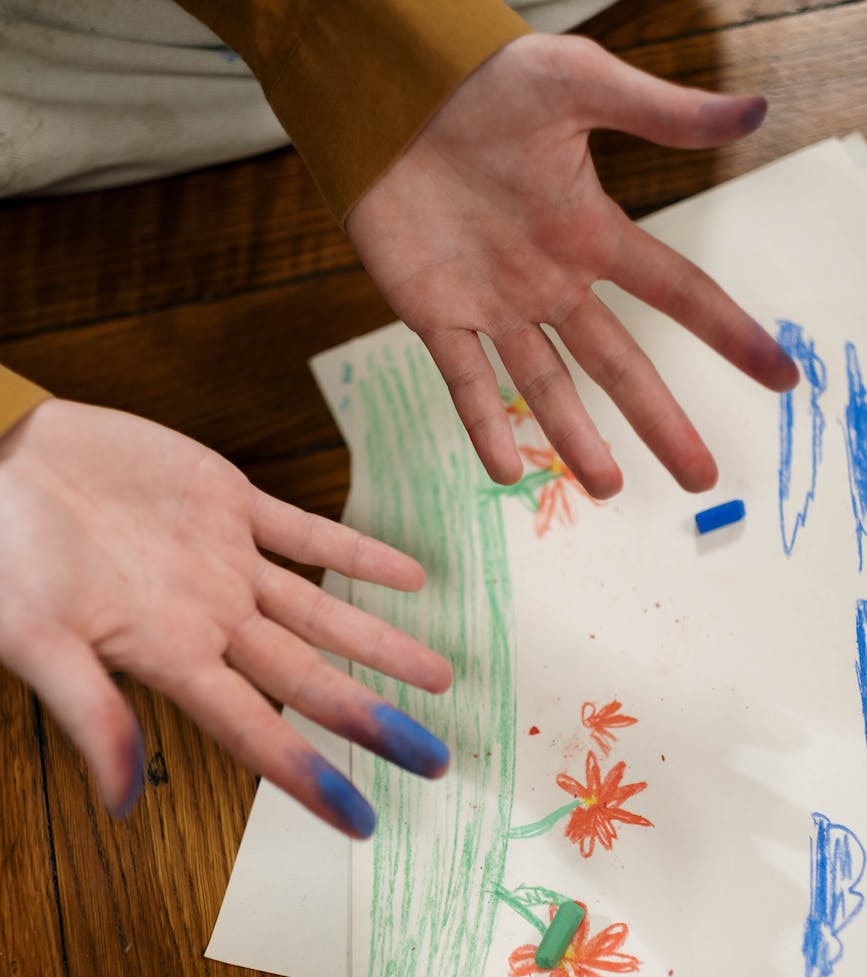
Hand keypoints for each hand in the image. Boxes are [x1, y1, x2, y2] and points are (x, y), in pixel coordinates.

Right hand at [0, 400, 451, 835]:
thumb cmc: (1, 560)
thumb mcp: (34, 640)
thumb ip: (88, 714)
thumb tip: (120, 808)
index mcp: (172, 659)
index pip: (257, 734)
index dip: (310, 777)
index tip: (363, 822)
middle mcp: (211, 621)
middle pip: (308, 682)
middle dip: (372, 720)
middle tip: (436, 759)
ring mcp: (224, 563)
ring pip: (321, 613)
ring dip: (380, 642)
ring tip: (438, 675)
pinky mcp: (226, 503)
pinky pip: (306, 532)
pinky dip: (356, 553)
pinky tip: (409, 574)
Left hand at [347, 33, 798, 497]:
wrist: (392, 94)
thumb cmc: (484, 81)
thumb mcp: (577, 84)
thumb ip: (659, 112)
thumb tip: (755, 111)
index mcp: (591, 234)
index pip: (677, 292)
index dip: (729, 334)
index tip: (780, 380)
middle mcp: (551, 282)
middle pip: (619, 364)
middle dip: (661, 421)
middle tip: (700, 479)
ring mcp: (494, 305)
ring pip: (546, 387)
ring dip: (578, 438)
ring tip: (608, 489)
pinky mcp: (435, 314)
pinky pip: (466, 382)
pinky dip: (484, 425)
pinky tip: (507, 471)